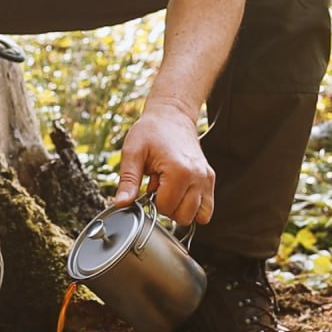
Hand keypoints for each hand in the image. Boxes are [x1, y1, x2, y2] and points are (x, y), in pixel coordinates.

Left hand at [114, 99, 214, 224]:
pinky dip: (194, 208)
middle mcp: (198, 177)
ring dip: (182, 208)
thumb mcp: (132, 153)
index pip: (167, 208)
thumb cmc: (151, 131)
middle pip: (183, 216)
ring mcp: (206, 179)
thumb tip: (121, 203)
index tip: (151, 185)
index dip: (153, 202)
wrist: (172, 115)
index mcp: (179, 171)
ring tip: (171, 188)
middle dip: (168, 207)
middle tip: (160, 186)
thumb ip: (128, 181)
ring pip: (198, 216)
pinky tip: (181, 193)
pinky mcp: (210, 179)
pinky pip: (206, 209)